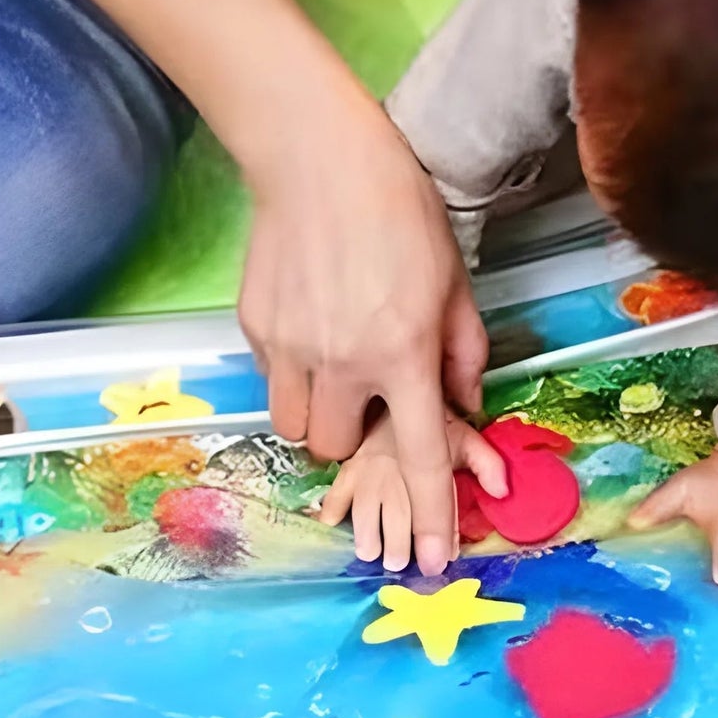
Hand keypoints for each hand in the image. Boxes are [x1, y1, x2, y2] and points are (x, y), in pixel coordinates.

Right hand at [238, 107, 487, 576]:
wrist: (318, 157)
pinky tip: (309, 320)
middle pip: (339, 450)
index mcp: (404, 355)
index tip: (431, 561)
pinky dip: (292, 371)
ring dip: (320, 414)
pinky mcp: (255, 328)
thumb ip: (462, 353)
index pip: (421, 457)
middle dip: (358, 435)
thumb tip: (462, 406)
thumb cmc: (402, 212)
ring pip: (296, 427)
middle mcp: (342, 365)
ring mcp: (290, 349)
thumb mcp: (454, 283)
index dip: (430, 514)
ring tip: (334, 364)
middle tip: (370, 390)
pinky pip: (273, 378)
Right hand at [319, 412, 506, 572]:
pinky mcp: (348, 466)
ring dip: (365, 534)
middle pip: (394, 513)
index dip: (436, 535)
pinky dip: (331, 510)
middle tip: (397, 563)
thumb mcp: (467, 437)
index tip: (437, 562)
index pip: (433, 503)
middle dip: (396, 544)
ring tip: (370, 553)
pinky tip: (330, 525)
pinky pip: (336, 490)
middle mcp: (395, 470)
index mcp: (426, 464)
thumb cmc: (437, 422)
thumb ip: (487, 464)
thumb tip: (503, 492)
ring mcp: (367, 469)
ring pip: (363, 507)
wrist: (400, 390)